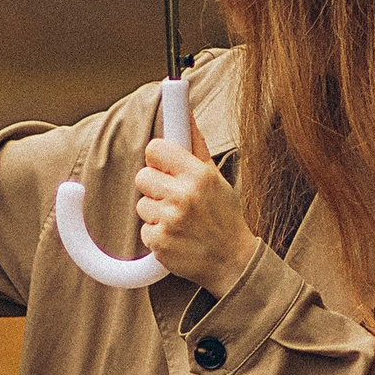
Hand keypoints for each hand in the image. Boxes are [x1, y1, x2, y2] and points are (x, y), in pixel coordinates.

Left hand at [135, 122, 257, 294]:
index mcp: (198, 175)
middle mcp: (183, 196)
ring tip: (180, 220)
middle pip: (142, 176)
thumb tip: (184, 112)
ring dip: (156, 213)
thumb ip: (195, 145)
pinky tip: (177, 237)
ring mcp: (170, 221)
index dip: (158, 158)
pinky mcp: (160, 244)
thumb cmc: (224, 216)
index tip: (165, 167)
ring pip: (141, 205)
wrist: (233, 262)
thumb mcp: (216, 177)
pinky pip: (144, 231)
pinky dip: (157, 235)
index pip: (154, 149)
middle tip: (175, 198)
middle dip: (155, 187)